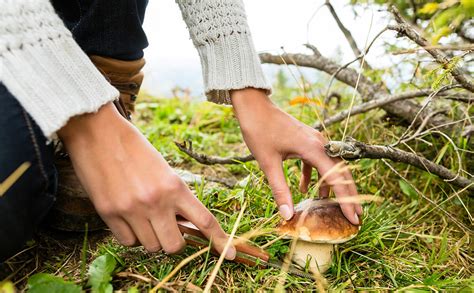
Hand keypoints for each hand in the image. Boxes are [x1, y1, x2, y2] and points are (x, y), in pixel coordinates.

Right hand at [58, 103, 234, 257]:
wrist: (98, 132)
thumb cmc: (133, 147)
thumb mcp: (163, 169)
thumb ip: (174, 196)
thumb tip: (182, 224)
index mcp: (175, 186)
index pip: (204, 221)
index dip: (220, 241)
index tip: (231, 254)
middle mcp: (156, 201)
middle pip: (175, 246)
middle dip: (175, 241)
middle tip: (168, 227)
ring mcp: (132, 209)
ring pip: (151, 246)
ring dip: (151, 237)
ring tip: (144, 215)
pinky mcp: (109, 213)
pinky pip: (128, 242)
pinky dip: (132, 236)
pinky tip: (128, 218)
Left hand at [231, 88, 361, 224]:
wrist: (253, 106)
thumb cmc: (259, 131)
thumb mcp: (268, 163)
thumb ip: (280, 190)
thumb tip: (287, 215)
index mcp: (313, 148)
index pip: (337, 178)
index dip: (347, 200)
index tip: (354, 218)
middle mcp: (319, 143)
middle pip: (341, 172)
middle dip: (348, 195)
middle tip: (355, 217)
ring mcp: (314, 140)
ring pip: (330, 166)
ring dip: (332, 185)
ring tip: (333, 206)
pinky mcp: (306, 140)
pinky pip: (317, 160)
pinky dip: (314, 175)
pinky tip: (303, 188)